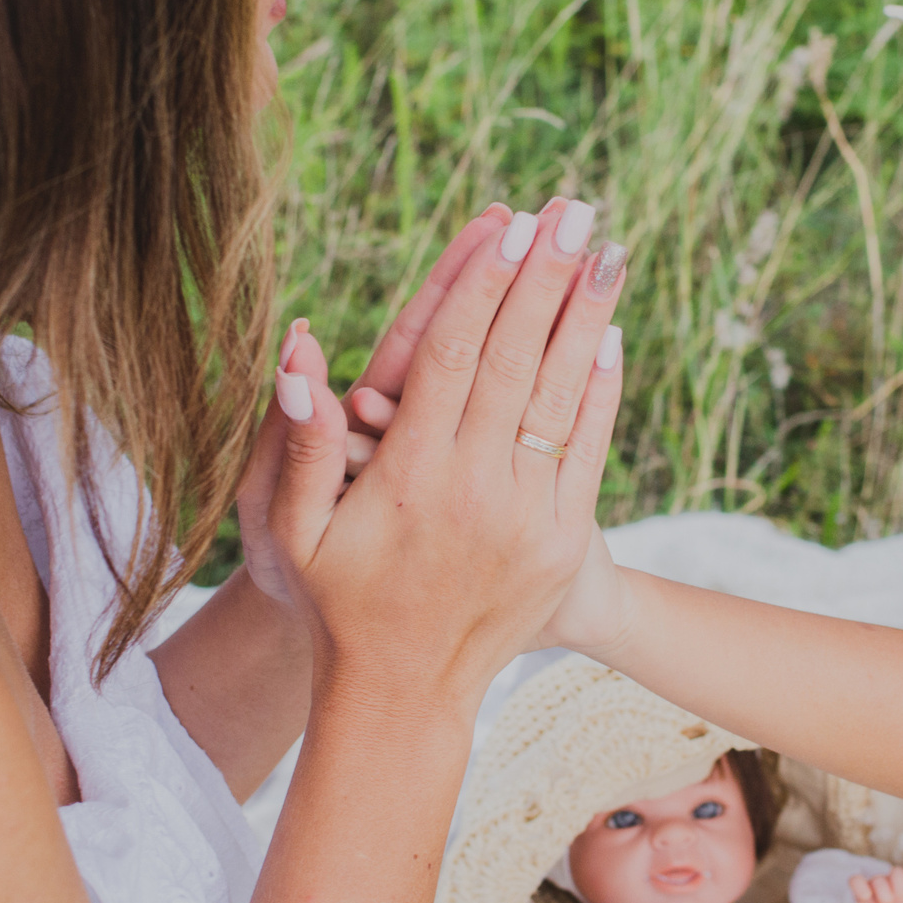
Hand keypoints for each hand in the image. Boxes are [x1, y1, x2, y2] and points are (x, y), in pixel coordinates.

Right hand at [263, 196, 628, 715]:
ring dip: (587, 315)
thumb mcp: (291, 532)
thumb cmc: (336, 602)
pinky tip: (611, 333)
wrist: (405, 693)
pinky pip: (589, 450)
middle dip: (547, 276)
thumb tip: (299, 363)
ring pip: (563, 395)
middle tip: (574, 209)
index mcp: (410, 476)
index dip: (483, 284)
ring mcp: (527, 517)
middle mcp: (476, 489)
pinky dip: (602, 390)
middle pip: (518, 358)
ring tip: (607, 249)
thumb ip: (298, 447)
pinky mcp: (561, 542)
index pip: (453, 356)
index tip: (508, 225)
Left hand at [850, 866, 902, 902]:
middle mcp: (880, 884)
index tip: (866, 897)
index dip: (859, 885)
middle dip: (883, 892)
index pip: (856, 880)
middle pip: (878, 879)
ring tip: (900, 898)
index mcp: (864, 892)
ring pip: (897, 872)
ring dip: (898, 884)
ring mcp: (897, 884)